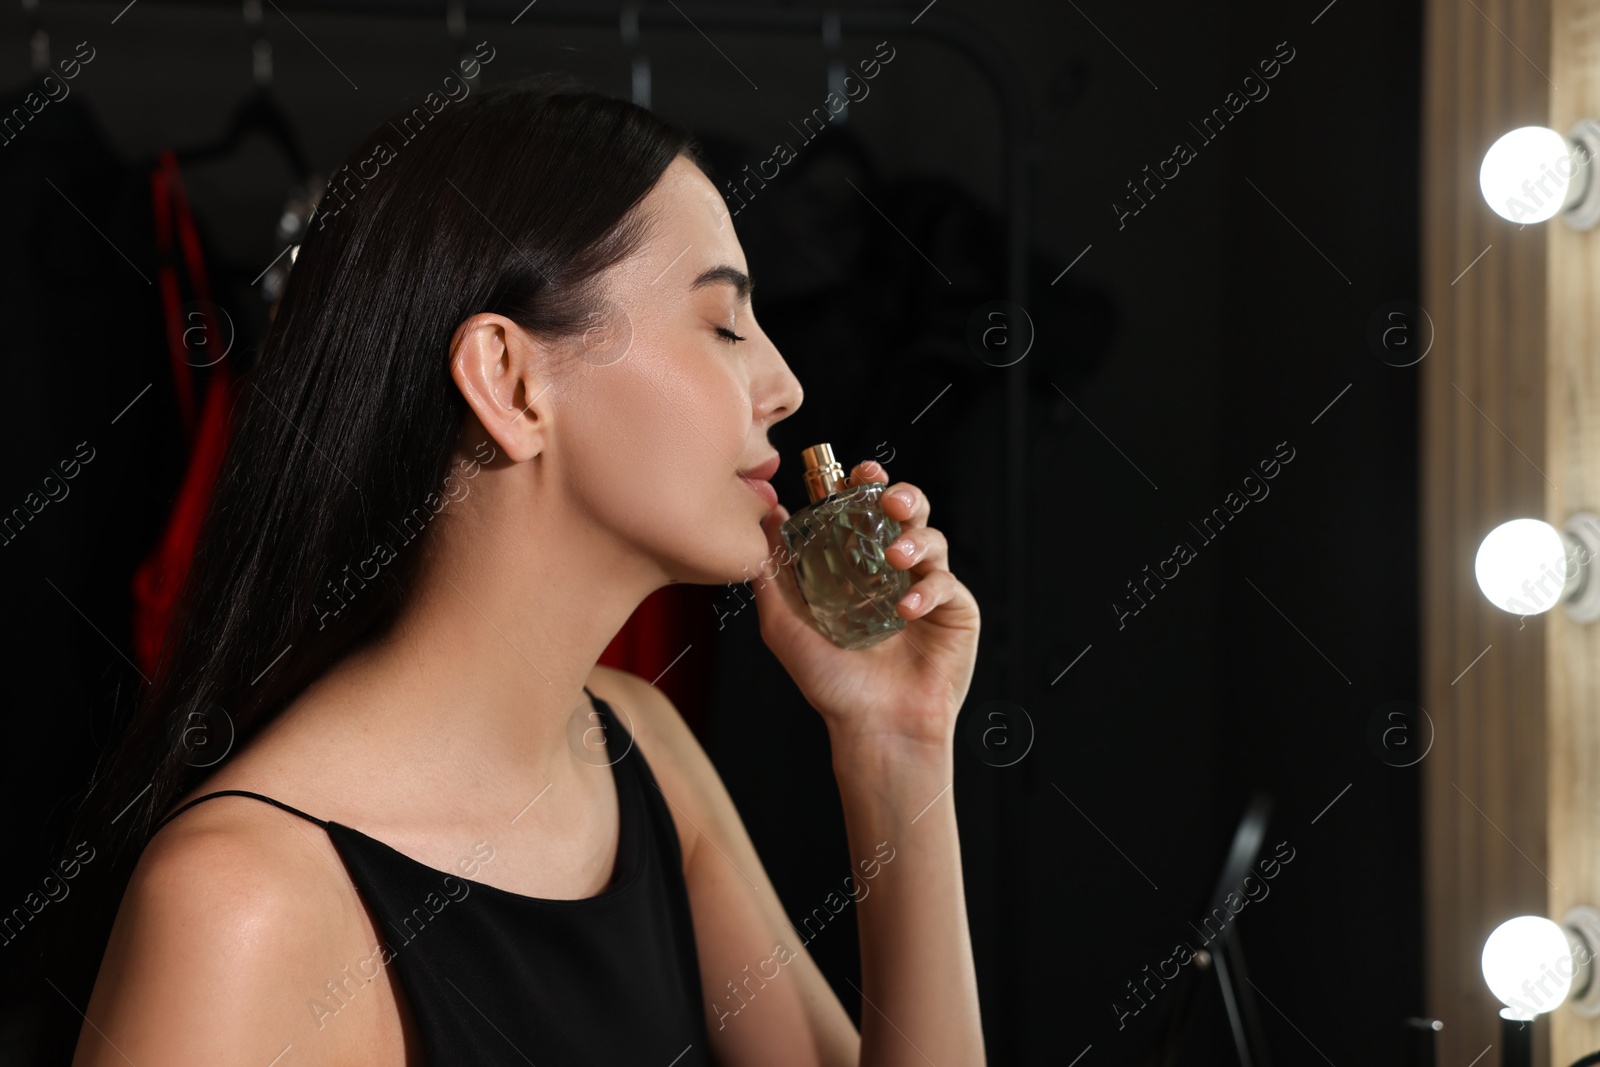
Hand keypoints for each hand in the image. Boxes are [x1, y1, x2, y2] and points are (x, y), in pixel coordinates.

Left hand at [751, 458, 979, 753]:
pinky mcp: (956, 613)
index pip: (867, 510)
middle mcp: (895, 571)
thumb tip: (767, 516)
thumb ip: (773, 572)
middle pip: (909, 512)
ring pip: (933, 539)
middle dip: (902, 495)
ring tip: (896, 558)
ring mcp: (927, 589)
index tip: (857, 472)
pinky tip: (907, 609)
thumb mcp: (786, 624)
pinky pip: (947, 584)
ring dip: (915, 540)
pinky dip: (928, 589)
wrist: (872, 727)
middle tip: (888, 499)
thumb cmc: (830, 683)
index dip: (866, 484)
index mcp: (860, 565)